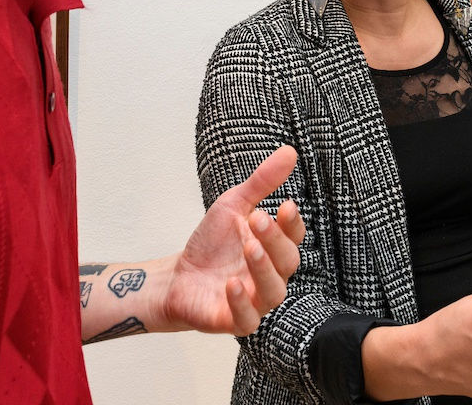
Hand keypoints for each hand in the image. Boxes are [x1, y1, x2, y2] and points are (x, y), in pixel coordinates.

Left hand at [157, 145, 304, 335]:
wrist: (177, 277)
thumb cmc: (211, 243)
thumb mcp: (233, 206)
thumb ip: (261, 182)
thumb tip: (290, 151)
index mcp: (272, 247)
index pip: (294, 236)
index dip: (292, 224)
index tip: (285, 205)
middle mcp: (270, 275)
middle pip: (288, 262)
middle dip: (275, 241)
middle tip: (257, 219)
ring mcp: (255, 300)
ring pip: (274, 292)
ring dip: (264, 269)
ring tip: (249, 248)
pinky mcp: (235, 321)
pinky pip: (248, 320)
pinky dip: (241, 303)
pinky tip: (231, 284)